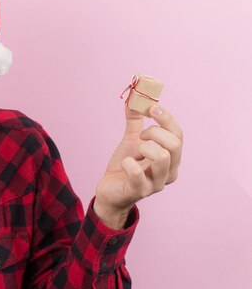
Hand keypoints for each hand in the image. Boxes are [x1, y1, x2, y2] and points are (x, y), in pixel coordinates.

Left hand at [94, 104, 183, 228]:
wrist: (110, 190)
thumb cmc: (125, 165)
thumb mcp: (131, 140)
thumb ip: (135, 120)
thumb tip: (133, 97)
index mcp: (171, 157)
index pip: (178, 134)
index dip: (166, 118)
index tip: (151, 107)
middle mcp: (170, 171)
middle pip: (174, 144)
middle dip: (154, 132)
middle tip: (140, 135)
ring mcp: (157, 183)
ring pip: (162, 158)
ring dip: (144, 147)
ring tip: (135, 151)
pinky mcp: (140, 191)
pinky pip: (137, 174)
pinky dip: (128, 163)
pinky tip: (124, 164)